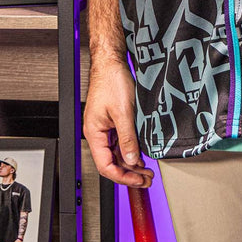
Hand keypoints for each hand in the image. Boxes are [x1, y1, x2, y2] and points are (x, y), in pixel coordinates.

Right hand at [83, 57, 153, 187]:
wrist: (111, 61)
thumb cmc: (111, 80)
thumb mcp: (123, 111)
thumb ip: (127, 137)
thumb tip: (131, 159)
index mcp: (94, 133)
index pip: (105, 166)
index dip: (122, 177)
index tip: (138, 180)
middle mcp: (97, 132)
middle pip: (111, 162)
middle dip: (129, 172)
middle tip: (146, 178)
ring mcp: (105, 127)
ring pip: (117, 153)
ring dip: (131, 162)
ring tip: (146, 169)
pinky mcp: (112, 120)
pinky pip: (120, 141)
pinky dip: (130, 149)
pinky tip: (141, 153)